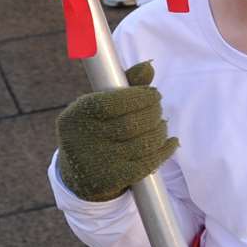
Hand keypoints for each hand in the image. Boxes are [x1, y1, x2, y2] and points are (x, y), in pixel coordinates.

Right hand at [55, 61, 177, 202]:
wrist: (80, 176)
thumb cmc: (97, 130)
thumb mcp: (102, 106)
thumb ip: (126, 85)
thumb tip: (149, 66)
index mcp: (75, 116)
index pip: (113, 102)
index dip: (140, 96)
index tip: (154, 94)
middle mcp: (81, 141)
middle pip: (131, 124)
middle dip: (153, 113)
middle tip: (158, 110)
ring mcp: (96, 163)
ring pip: (142, 144)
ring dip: (160, 131)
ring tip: (161, 125)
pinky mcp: (111, 180)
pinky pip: (146, 164)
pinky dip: (164, 151)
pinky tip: (170, 142)